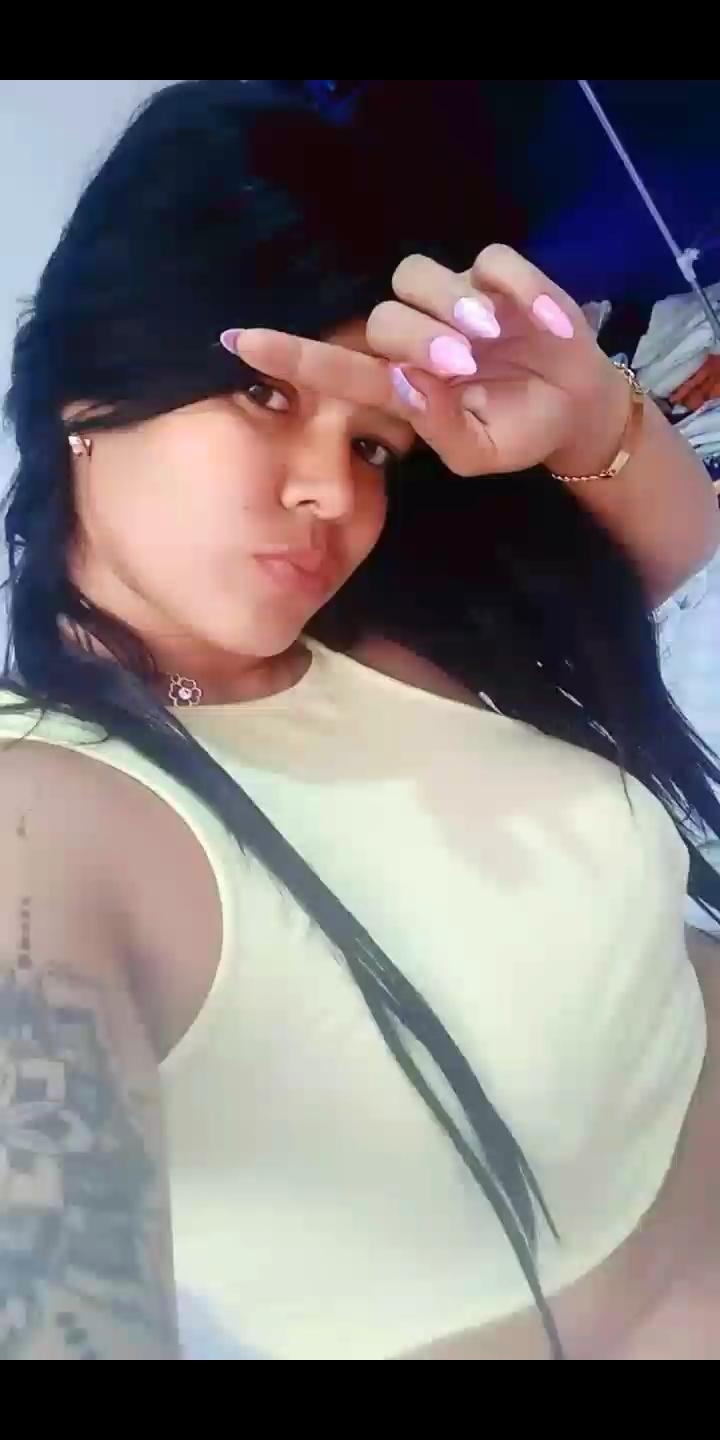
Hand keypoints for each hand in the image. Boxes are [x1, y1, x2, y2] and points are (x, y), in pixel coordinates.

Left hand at [226, 245, 629, 477]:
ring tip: (491, 338)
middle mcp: (416, 337)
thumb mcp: (479, 453)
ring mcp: (454, 301)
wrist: (574, 412)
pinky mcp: (498, 274)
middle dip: (419, 340)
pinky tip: (540, 324)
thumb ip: (438, 428)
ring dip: (450, 305)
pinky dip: (514, 288)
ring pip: (418, 277)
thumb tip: (408, 383)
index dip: (289, 355)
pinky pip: (488, 259)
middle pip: (383, 318)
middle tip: (463, 365)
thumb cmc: (515, 433)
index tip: (239, 342)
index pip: (335, 367)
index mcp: (401, 386)